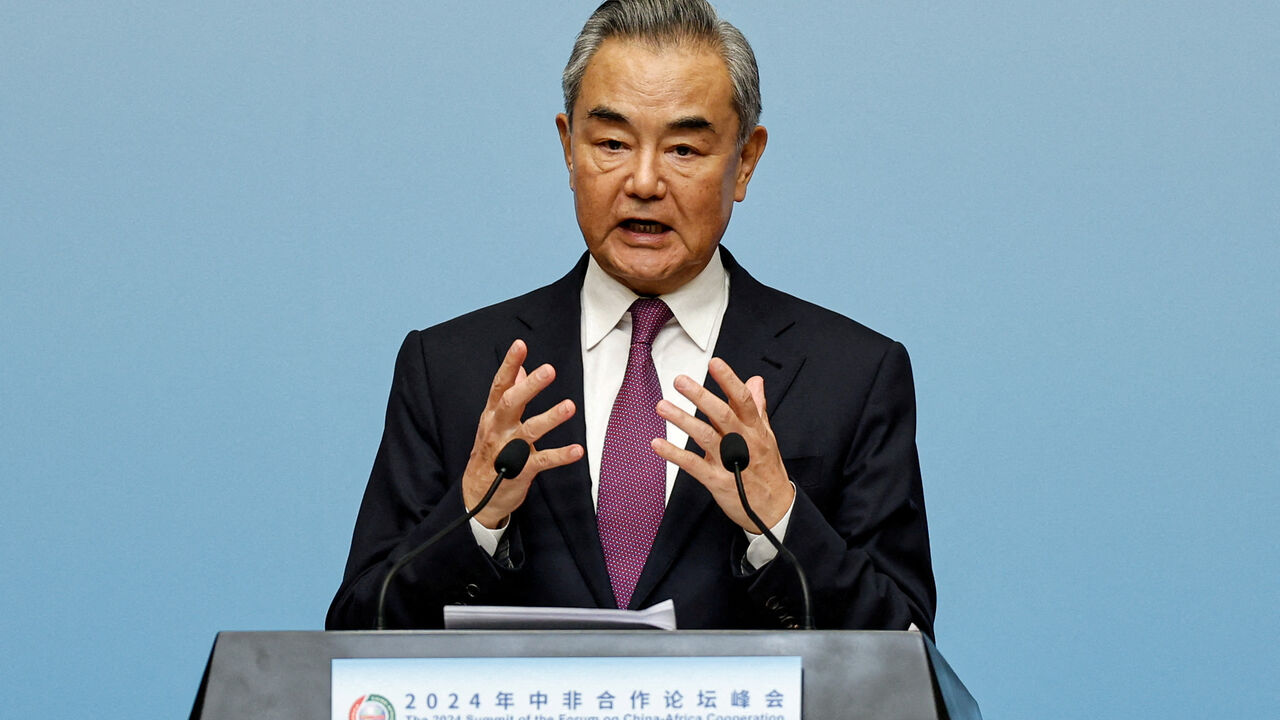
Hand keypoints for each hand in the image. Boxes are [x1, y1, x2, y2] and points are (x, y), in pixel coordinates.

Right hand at [462, 339, 582, 527]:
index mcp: (493, 415)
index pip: (500, 385)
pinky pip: (543, 461)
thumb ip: (508, 395)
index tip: (520, 345)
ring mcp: (509, 450)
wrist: (478, 497)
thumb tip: (520, 369)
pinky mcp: (522, 471)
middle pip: (511, 403)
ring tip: (569, 406)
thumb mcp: (494, 422)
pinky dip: (561, 456)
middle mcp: (499, 429)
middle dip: (530, 386)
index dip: (510, 364)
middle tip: (549, 370)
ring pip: (529, 430)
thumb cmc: (489, 454)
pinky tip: (577, 450)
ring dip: (550, 418)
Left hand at [651, 357, 794, 532]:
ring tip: (663, 406)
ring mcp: (728, 462)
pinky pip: (692, 464)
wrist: (774, 510)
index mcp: (754, 429)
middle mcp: (742, 442)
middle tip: (681, 381)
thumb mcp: (767, 436)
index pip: (742, 400)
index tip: (715, 364)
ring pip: (705, 436)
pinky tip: (658, 443)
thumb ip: (757, 408)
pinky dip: (674, 454)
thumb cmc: (768, 470)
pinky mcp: (716, 480)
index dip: (728, 380)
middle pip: (722, 414)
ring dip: (682, 420)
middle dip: (700, 396)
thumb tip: (755, 382)